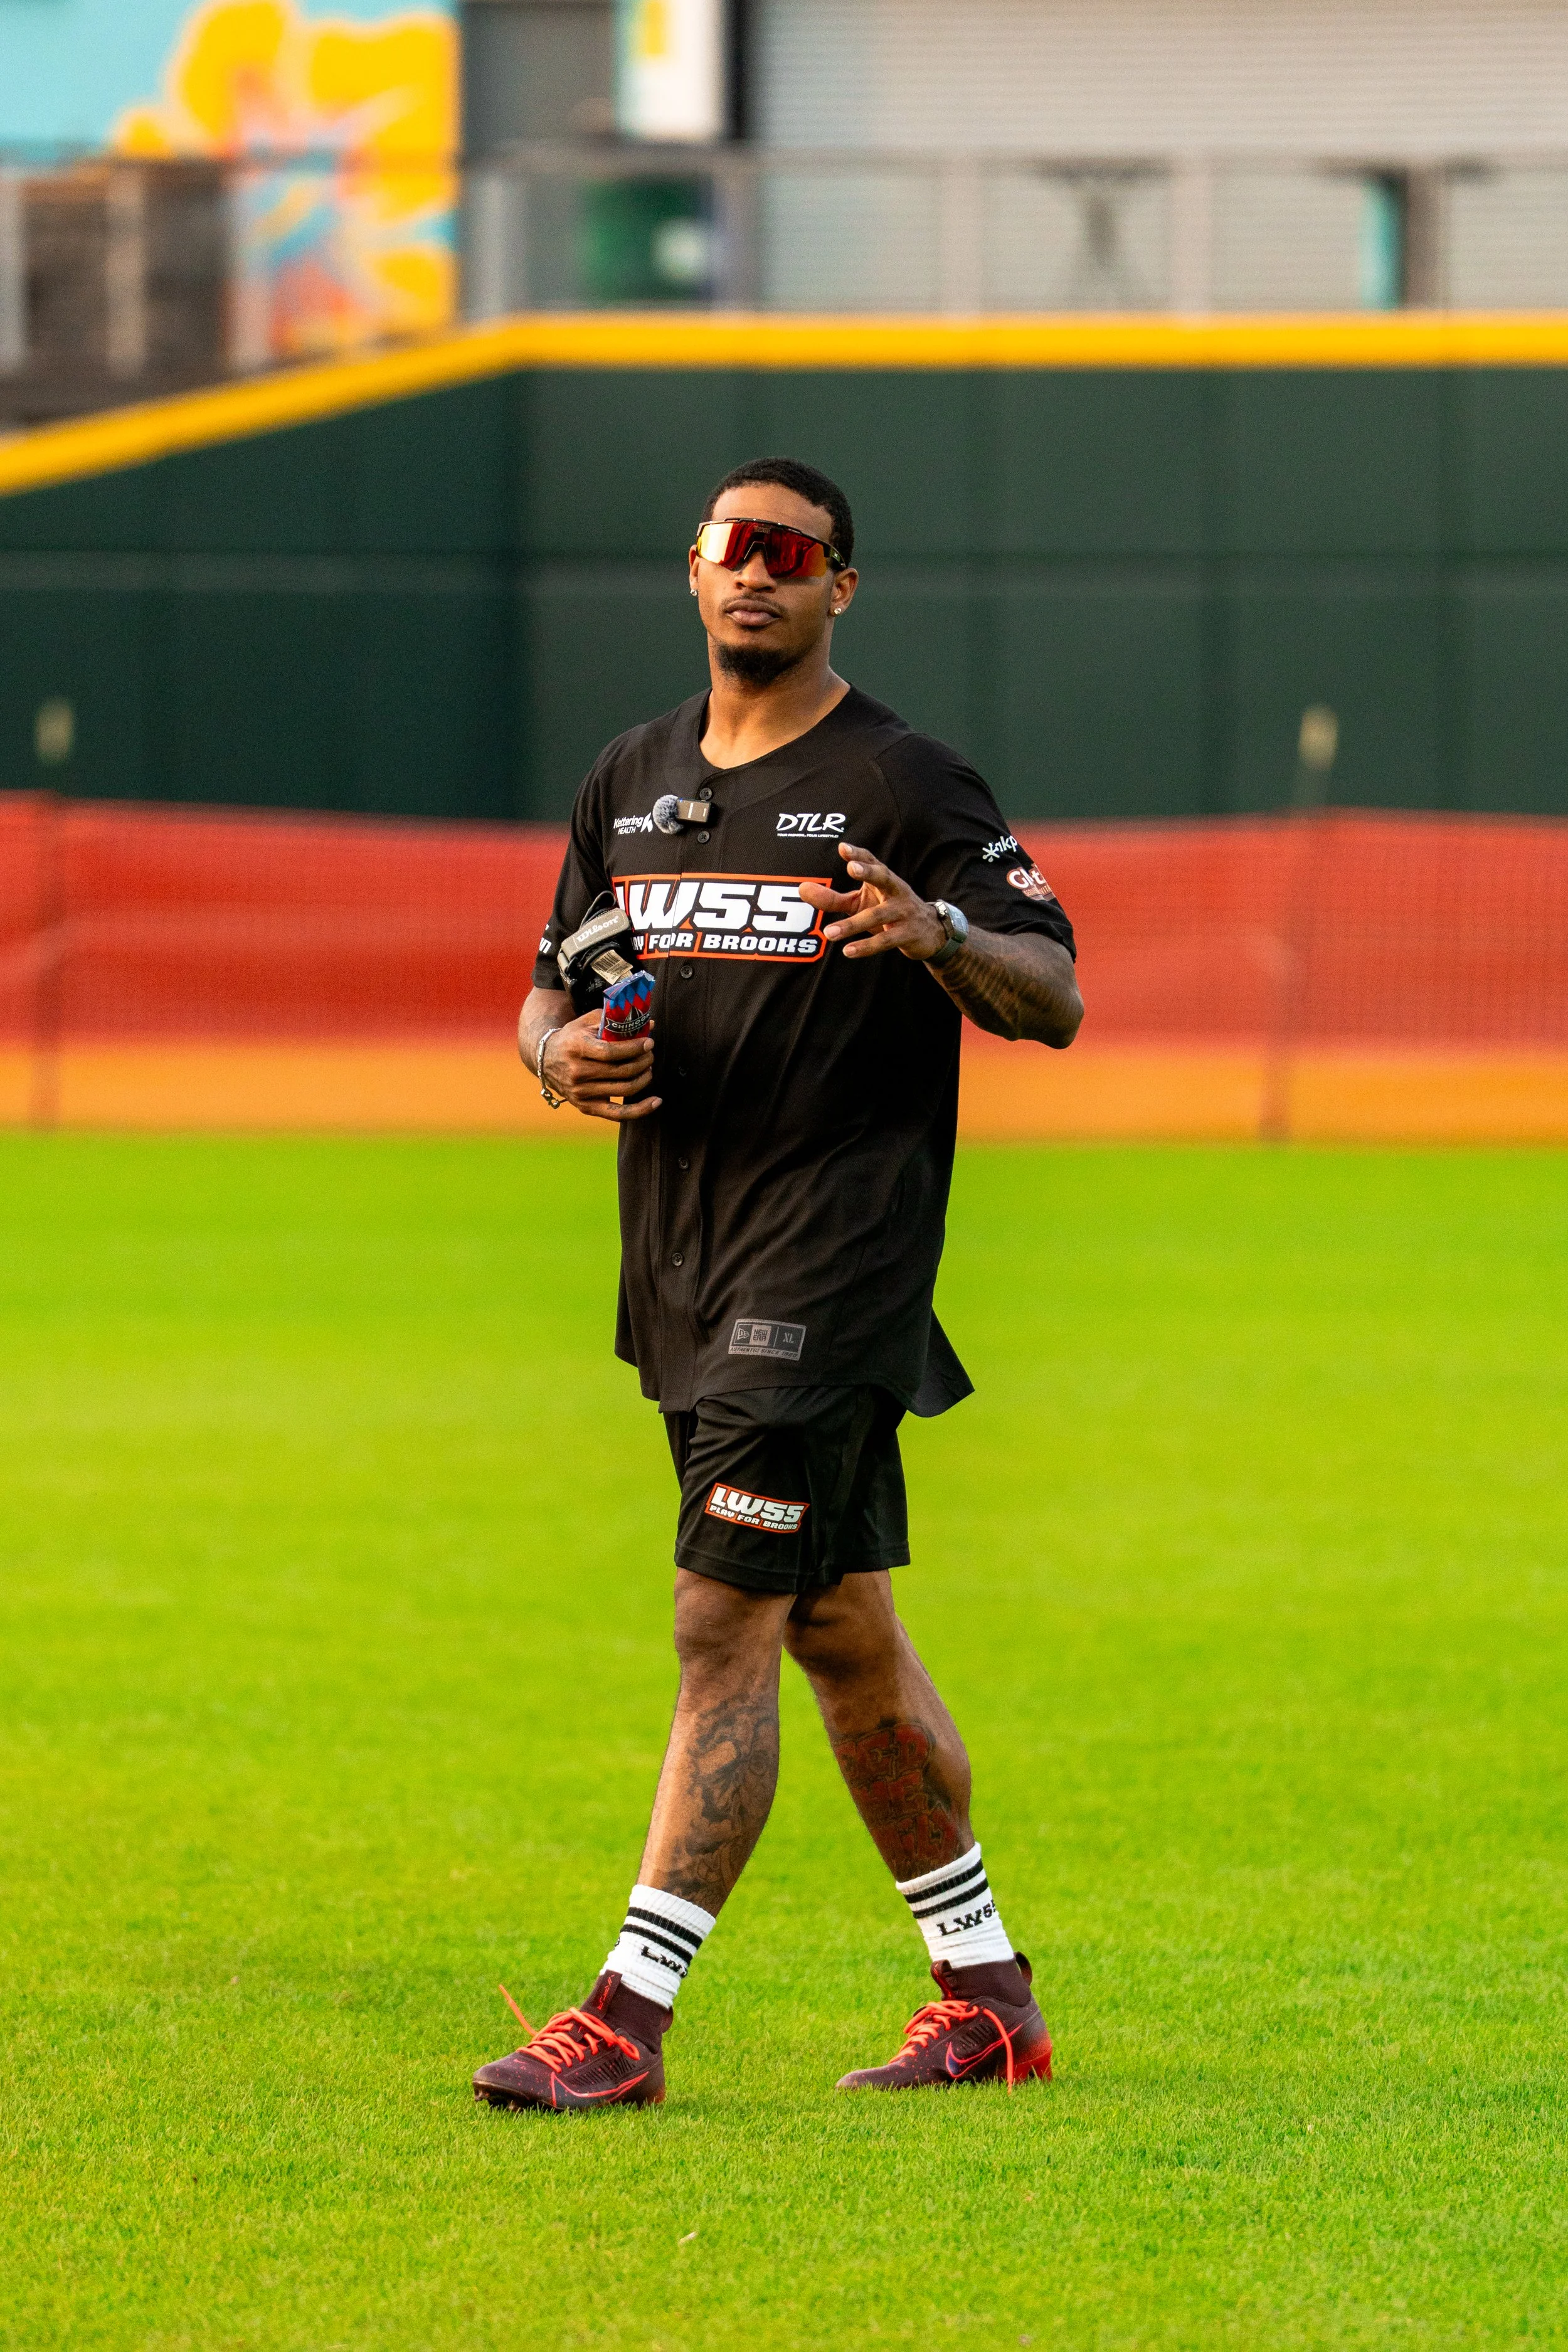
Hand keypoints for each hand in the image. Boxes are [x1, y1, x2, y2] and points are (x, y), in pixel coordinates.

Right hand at [542, 1007, 660, 1122]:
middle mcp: (576, 1072)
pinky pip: (618, 1114)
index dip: (634, 1048)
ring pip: (624, 1090)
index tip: (649, 1043)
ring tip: (648, 1069)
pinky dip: (640, 1109)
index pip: (611, 1052)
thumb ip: (616, 1021)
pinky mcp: (586, 1107)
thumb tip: (650, 1024)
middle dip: (643, 1062)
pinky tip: (656, 1101)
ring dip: (643, 1079)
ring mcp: (580, 1092)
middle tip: (650, 1055)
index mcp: (576, 1047)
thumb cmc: (573, 1037)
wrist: (547, 1060)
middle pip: (621, 1072)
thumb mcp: (588, 1022)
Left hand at [798, 842, 947, 961]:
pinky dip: (866, 946)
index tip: (843, 848)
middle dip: (868, 872)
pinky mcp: (907, 934)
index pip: (872, 861)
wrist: (929, 933)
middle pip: (883, 877)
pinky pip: (885, 940)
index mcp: (885, 879)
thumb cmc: (889, 912)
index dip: (859, 854)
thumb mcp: (861, 903)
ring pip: (877, 916)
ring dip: (852, 925)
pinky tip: (848, 951)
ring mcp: (903, 912)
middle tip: (852, 868)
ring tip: (829, 933)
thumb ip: (832, 898)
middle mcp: (896, 891)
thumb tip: (802, 889)